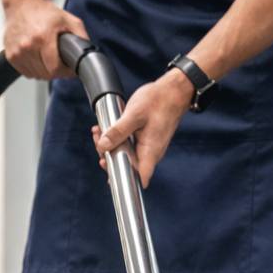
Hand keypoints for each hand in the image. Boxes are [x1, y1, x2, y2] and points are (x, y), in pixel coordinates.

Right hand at [3, 0, 87, 79]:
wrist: (22, 4)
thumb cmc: (44, 11)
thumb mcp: (69, 20)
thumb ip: (81, 37)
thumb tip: (88, 55)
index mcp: (43, 37)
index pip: (54, 69)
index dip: (65, 72)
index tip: (69, 69)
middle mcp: (27, 46)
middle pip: (46, 74)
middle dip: (56, 71)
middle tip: (59, 61)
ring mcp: (17, 52)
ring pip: (36, 75)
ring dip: (44, 71)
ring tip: (47, 57)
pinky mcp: (11, 56)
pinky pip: (26, 73)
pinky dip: (33, 69)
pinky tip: (37, 57)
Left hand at [91, 71, 193, 187]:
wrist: (174, 90)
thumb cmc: (160, 100)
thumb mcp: (134, 115)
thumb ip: (118, 131)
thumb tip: (102, 146)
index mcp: (150, 152)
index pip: (139, 179)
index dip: (123, 182)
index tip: (108, 172)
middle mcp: (150, 153)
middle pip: (126, 167)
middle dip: (108, 156)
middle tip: (97, 140)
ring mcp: (147, 147)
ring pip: (125, 154)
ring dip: (110, 145)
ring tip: (98, 131)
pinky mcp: (144, 140)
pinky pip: (128, 145)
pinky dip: (117, 138)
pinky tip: (107, 128)